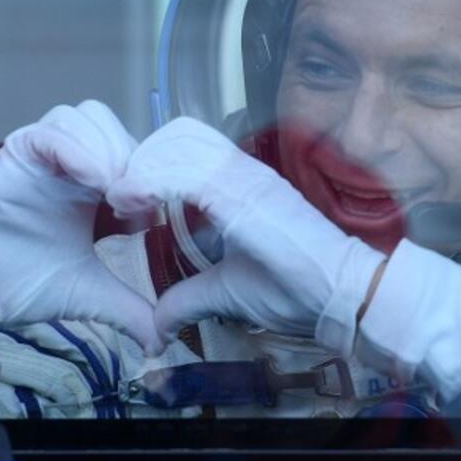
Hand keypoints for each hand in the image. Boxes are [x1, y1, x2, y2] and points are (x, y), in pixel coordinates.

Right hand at [0, 101, 162, 357]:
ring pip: (86, 117)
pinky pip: (50, 131)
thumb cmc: (13, 285)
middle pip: (115, 127)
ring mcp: (41, 157)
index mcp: (90, 190)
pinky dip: (76, 147)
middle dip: (133, 158)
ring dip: (107, 149)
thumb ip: (128, 311)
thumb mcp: (86, 296)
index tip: (155, 216)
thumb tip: (163, 342)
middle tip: (135, 203)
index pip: (135, 155)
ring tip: (112, 194)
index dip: (152, 176)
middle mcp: (68, 166)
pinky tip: (90, 181)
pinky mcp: (14, 154)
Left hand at [106, 118, 384, 354]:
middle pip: (178, 133)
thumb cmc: (293, 290)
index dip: (152, 163)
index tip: (129, 201)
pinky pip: (185, 170)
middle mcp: (242, 170)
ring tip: (120, 201)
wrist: (339, 298)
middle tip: (121, 198)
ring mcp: (245, 178)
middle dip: (142, 158)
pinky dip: (149, 181)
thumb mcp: (225, 292)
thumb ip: (187, 300)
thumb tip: (157, 328)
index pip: (186, 145)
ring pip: (177, 143)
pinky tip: (132, 204)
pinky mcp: (245, 194)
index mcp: (239, 184)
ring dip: (140, 167)